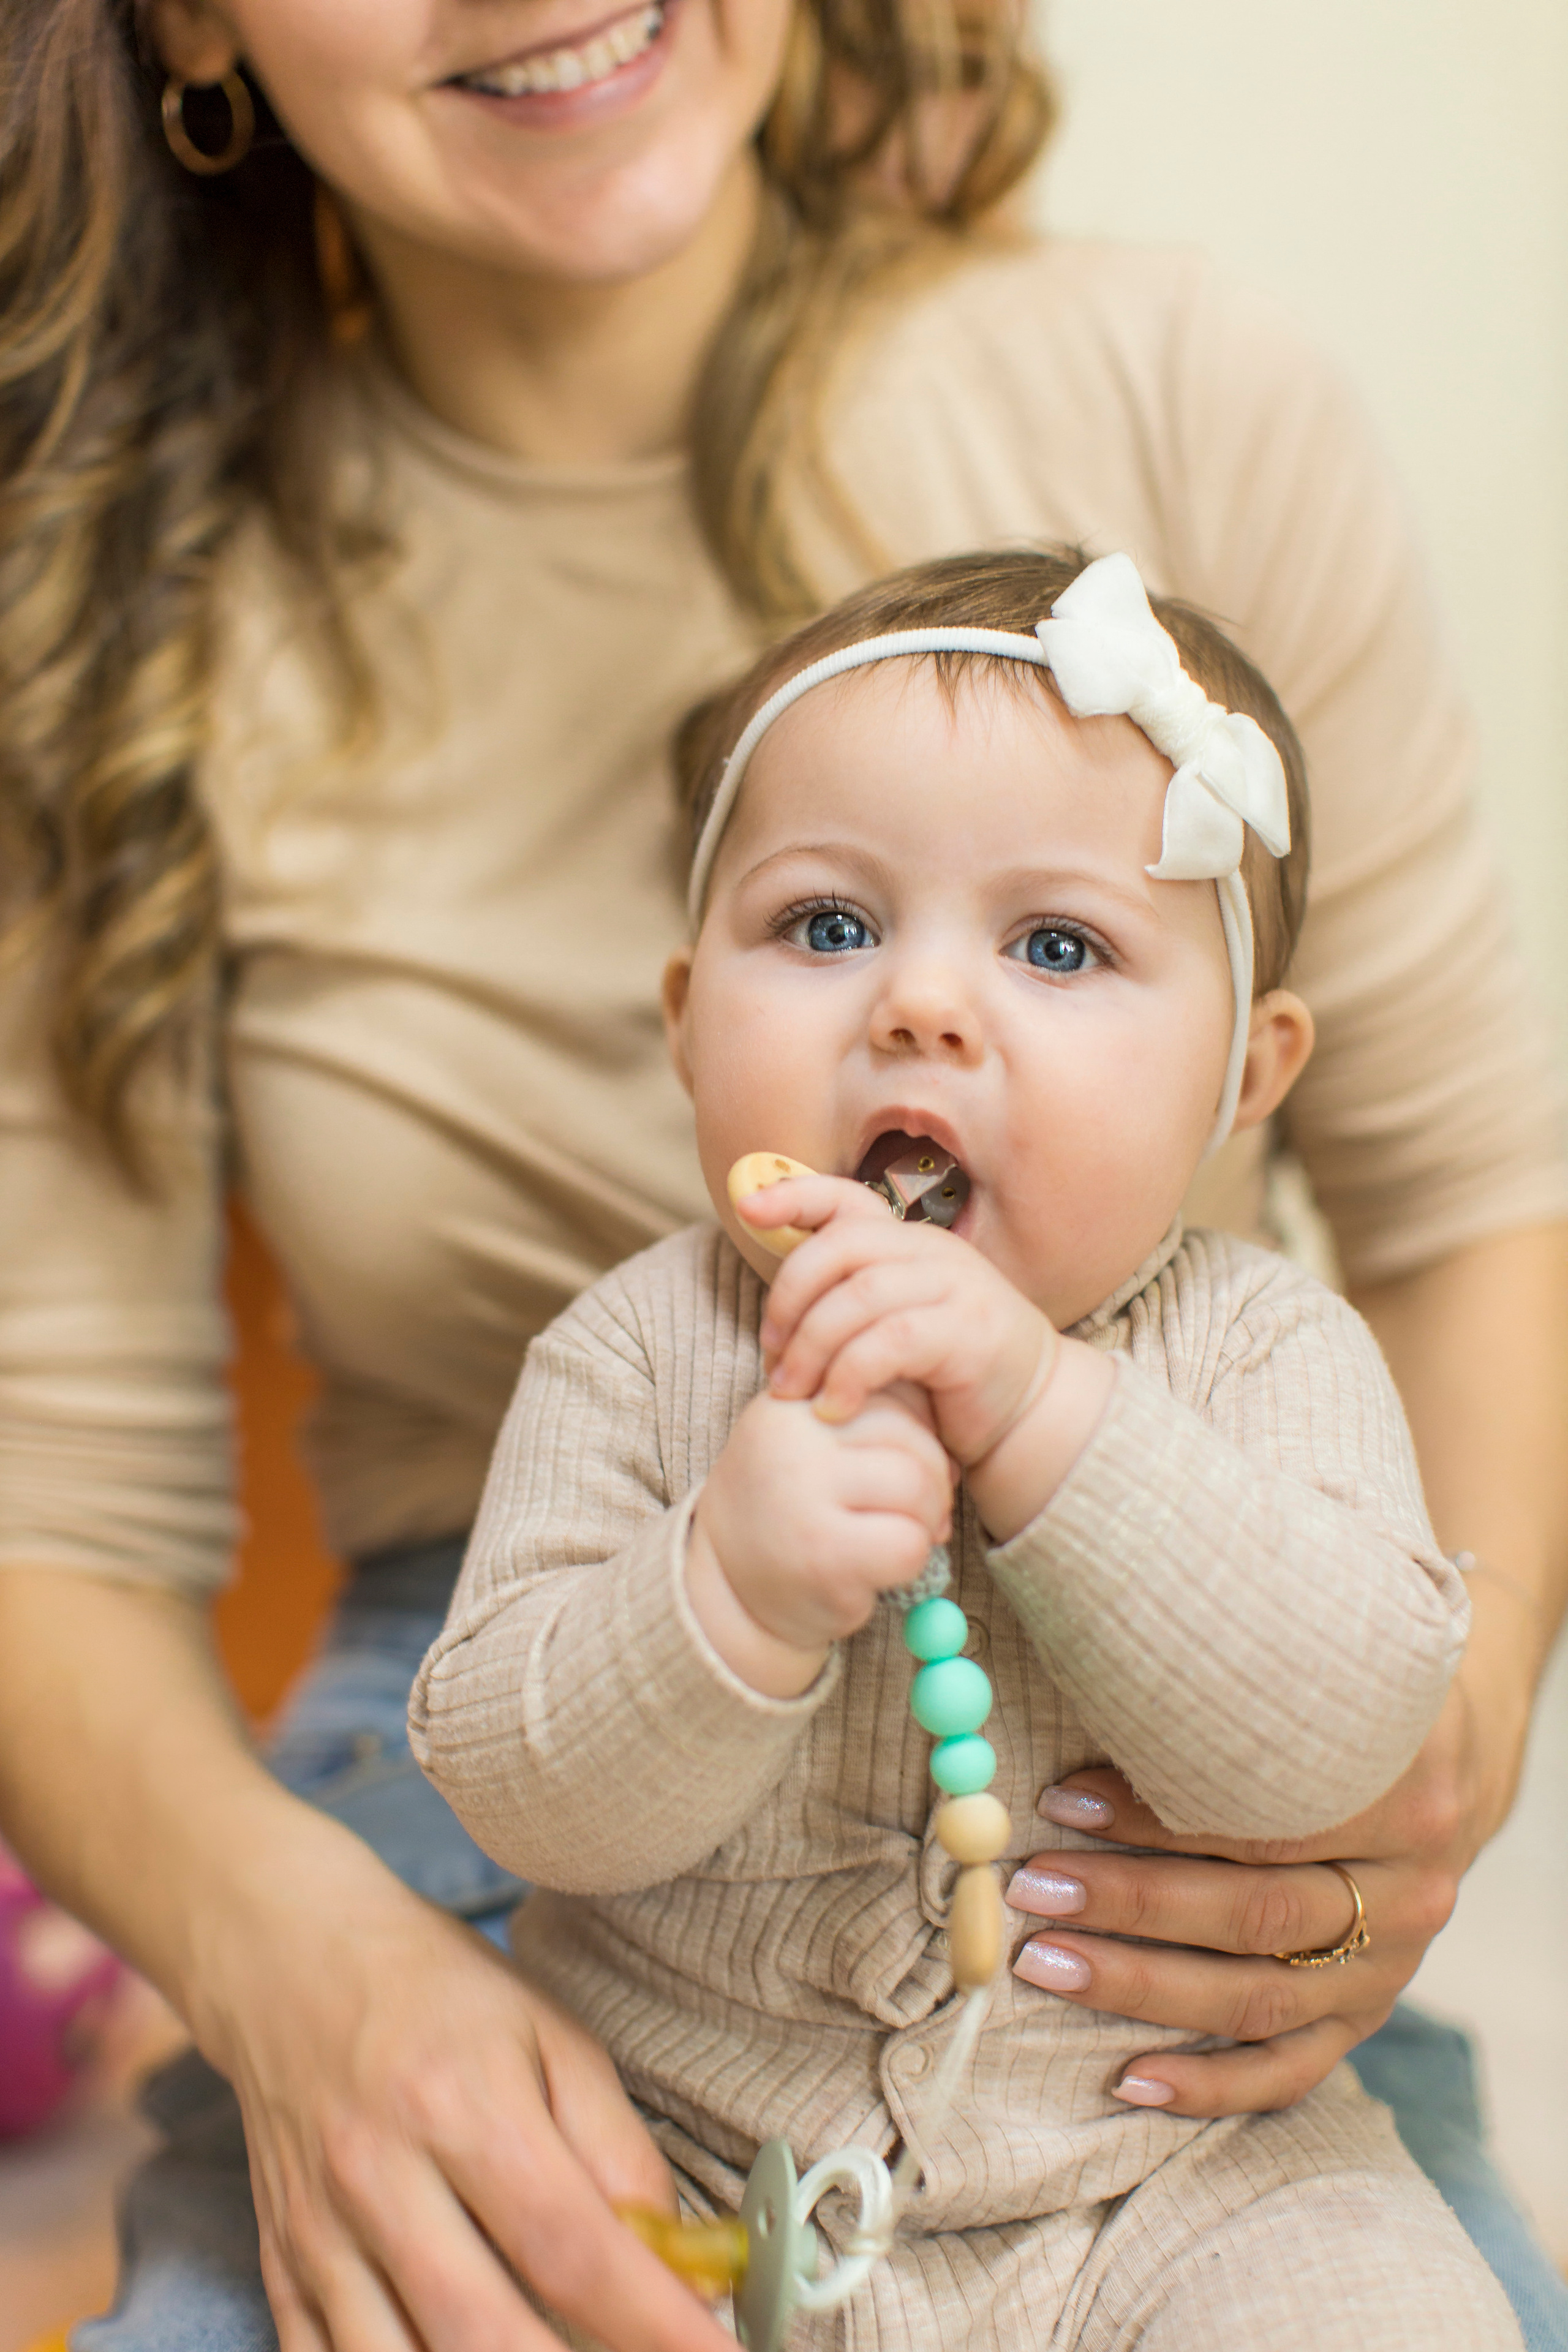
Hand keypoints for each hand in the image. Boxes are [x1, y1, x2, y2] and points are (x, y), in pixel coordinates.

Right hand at [199, 1826, 734, 2351]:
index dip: (654, 2323)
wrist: (286, 1955)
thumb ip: (616, 2149)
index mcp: (461, 2105)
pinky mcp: (281, 2268)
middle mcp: (381, 2178)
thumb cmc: (434, 1990)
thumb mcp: (549, 2032)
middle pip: (486, 2334)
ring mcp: (320, 2233)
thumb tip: (679, 2262)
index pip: (573, 2247)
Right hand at [690, 1384, 954, 1694]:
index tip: (903, 1471)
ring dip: (926, 1522)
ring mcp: (805, 1499)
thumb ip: (863, 1421)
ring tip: (897, 1539)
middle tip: (920, 1514)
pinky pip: (908, 1545)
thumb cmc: (784, 1513)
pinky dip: (911, 1561)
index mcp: (789, 1407)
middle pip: (910, 1441)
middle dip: (934, 1482)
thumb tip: (943, 1428)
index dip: (917, 1436)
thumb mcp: (809, 1448)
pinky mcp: (823, 1556)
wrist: (725, 1588)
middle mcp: (793, 1443)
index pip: (889, 1396)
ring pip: (917, 1490)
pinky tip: (878, 1571)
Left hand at [744, 1173, 1111, 1538]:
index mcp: (909, 1243)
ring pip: (859, 1296)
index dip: (795, 1195)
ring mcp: (957, 1287)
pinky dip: (849, 1376)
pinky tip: (833, 1409)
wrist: (1028, 1414)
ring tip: (790, 1392)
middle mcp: (933, 1252)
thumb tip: (777, 1314)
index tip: (748, 1210)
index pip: (847, 1200)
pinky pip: (891, 1342)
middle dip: (790, 1298)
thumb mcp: (893, 1328)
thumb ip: (850, 1306)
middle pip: (840, 1247)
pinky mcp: (970, 1333)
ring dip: (810, 1346)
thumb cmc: (946, 1376)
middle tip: (771, 1354)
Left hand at [1004, 1656, 1494, 2117]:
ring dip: (1143, 1988)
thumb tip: (1101, 1676)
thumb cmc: (1348, 1711)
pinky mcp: (1365, 2018)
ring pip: (1258, 1998)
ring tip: (1048, 1964)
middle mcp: (1410, 1895)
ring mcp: (1390, 1969)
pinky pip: (1288, 2069)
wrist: (1443, 1769)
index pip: (1265, 1818)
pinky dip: (1211, 2087)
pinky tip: (1129, 2080)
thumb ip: (1241, 1695)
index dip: (1157, 1812)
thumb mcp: (1320, 1680)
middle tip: (1032, 1887)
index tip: (1060, 1797)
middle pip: (1254, 1913)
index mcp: (1406, 1797)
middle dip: (1130, 1903)